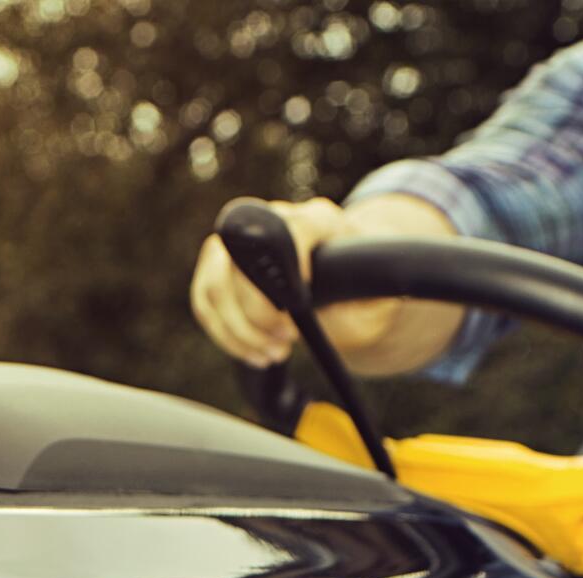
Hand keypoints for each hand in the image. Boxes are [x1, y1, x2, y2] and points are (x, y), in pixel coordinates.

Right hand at [188, 197, 421, 367]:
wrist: (340, 271)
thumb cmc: (357, 280)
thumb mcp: (377, 284)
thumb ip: (370, 286)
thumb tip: (363, 300)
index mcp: (316, 218)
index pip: (292, 230)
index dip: (289, 274)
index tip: (298, 311)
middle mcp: (271, 218)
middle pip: (241, 268)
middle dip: (260, 318)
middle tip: (285, 343)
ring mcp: (241, 240)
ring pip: (216, 288)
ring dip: (240, 332)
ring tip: (272, 353)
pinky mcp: (217, 264)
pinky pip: (205, 301)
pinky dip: (225, 333)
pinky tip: (252, 351)